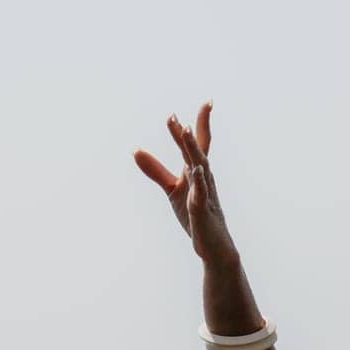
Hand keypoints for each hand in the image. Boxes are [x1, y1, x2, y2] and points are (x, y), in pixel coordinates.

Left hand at [134, 101, 239, 267]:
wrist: (213, 246)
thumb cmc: (195, 216)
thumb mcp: (172, 190)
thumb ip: (155, 170)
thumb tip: (136, 150)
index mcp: (197, 172)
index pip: (199, 144)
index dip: (201, 123)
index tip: (207, 103)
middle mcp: (204, 178)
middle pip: (196, 151)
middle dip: (186, 133)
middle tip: (175, 117)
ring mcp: (205, 194)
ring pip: (199, 167)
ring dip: (191, 149)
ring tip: (184, 131)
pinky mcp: (202, 211)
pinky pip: (201, 194)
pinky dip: (197, 181)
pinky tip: (193, 169)